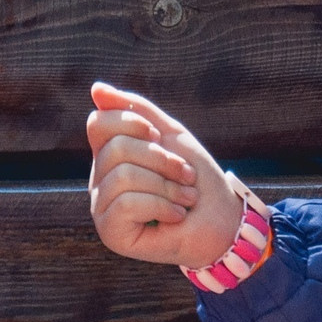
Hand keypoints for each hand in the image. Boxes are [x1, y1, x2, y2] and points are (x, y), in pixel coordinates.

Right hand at [86, 83, 243, 267]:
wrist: (224, 222)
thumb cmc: (198, 180)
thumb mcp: (171, 136)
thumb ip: (137, 111)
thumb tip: (96, 89)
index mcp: (110, 155)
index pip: (98, 123)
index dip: (131, 123)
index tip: (158, 137)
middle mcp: (100, 180)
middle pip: (116, 149)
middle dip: (162, 160)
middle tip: (185, 175)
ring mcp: (102, 207)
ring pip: (122, 176)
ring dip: (167, 186)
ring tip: (184, 198)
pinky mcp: (111, 233)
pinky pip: (127, 204)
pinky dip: (162, 207)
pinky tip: (175, 216)